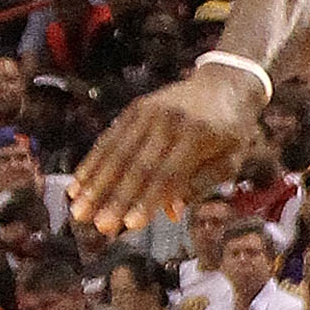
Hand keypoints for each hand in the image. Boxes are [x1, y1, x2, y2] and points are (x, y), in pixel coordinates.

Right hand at [70, 63, 264, 232]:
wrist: (226, 83)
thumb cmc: (232, 132)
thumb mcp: (230, 160)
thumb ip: (201, 185)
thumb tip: (171, 213)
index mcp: (198, 136)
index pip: (167, 175)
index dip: (147, 201)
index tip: (129, 225)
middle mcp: (169, 122)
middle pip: (137, 166)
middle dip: (115, 199)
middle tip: (98, 226)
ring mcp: (149, 112)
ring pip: (116, 153)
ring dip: (95, 185)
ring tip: (78, 210)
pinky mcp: (135, 109)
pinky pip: (110, 139)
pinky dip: (92, 164)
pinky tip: (78, 184)